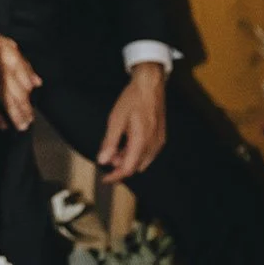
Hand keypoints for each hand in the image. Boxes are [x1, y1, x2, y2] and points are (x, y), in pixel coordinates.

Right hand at [0, 6, 40, 132]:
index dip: (29, 98)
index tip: (30, 108)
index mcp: (14, 60)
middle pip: (19, 95)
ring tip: (21, 127)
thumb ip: (24, 64)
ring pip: (6, 101)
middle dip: (25, 111)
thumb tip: (38, 83)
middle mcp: (4, 70)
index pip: (27, 84)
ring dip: (15, 116)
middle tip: (29, 123)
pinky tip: (3, 125)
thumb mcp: (8, 45)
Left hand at [97, 63, 166, 182]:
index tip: (105, 179)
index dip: (115, 176)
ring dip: (127, 159)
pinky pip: (147, 153)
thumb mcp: (115, 120)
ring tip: (115, 147)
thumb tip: (102, 160)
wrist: (150, 85)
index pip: (128, 168)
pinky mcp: (160, 137)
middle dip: (120, 165)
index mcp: (142, 141)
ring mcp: (158, 141)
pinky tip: (127, 142)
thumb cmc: (133, 99)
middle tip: (107, 155)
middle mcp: (153, 145)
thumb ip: (109, 142)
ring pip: (141, 160)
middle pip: (135, 166)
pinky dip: (135, 153)